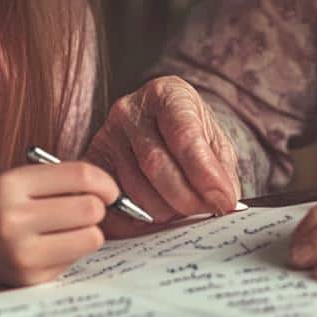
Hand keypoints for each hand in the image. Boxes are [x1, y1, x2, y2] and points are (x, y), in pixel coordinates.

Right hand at [0, 160, 118, 285]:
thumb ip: (60, 180)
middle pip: (91, 208)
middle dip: (97, 208)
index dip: (105, 182)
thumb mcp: (15, 181)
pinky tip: (48, 248)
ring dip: (89, 232)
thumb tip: (112, 192)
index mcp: (10, 185)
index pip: (80, 175)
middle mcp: (13, 219)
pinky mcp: (29, 280)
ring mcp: (20, 253)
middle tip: (86, 211)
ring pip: (92, 238)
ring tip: (69, 230)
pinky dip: (71, 253)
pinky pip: (75, 261)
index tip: (109, 190)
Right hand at [85, 76, 240, 234]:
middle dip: (184, 197)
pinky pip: (111, 199)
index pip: (184, 135)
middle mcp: (130, 109)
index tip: (222, 200)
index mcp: (167, 94)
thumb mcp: (214, 142)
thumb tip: (223, 202)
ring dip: (163, 211)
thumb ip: (220, 170)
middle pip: (155, 163)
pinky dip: (133, 220)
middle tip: (203, 213)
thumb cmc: (189, 134)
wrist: (156, 125)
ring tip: (181, 213)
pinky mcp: (92, 161)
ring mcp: (106, 134)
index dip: (204, 173)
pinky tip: (153, 221)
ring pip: (134, 186)